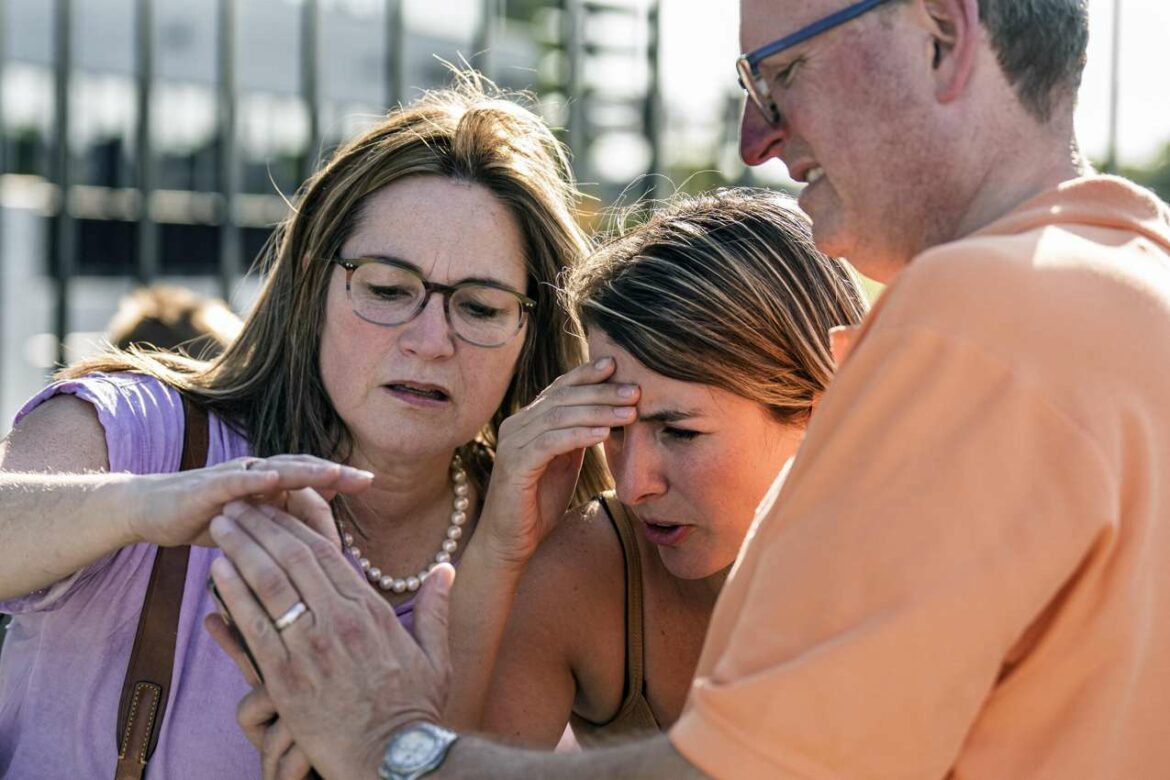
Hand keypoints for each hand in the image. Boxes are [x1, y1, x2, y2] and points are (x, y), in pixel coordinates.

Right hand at [127, 455, 371, 547]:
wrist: (149, 512)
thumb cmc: (202, 518)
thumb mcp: (249, 523)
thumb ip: (279, 521)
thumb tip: (315, 526)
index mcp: (267, 484)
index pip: (310, 479)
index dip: (340, 479)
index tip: (372, 483)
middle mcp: (254, 474)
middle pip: (302, 470)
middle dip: (336, 473)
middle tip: (367, 478)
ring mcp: (231, 478)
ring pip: (274, 471)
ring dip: (306, 471)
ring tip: (335, 472)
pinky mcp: (206, 488)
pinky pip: (233, 482)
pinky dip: (254, 479)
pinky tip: (274, 479)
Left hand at [205, 501, 453, 779]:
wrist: (392, 760)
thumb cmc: (413, 709)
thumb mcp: (435, 654)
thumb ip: (435, 607)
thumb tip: (445, 568)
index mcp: (370, 611)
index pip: (326, 553)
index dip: (296, 524)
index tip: (277, 506)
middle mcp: (339, 621)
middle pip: (292, 558)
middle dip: (261, 525)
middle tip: (237, 503)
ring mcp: (310, 649)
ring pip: (269, 584)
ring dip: (241, 549)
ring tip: (221, 525)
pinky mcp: (286, 679)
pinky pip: (255, 626)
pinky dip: (234, 594)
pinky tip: (218, 572)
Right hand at [482, 357, 638, 566]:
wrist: (511, 542)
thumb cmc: (539, 503)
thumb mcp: (564, 462)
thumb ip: (577, 436)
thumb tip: (606, 413)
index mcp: (528, 421)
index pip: (559, 388)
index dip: (587, 374)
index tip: (616, 365)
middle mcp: (516, 425)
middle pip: (562, 397)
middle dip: (601, 392)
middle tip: (635, 390)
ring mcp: (513, 444)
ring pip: (559, 416)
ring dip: (598, 412)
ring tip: (629, 411)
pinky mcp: (515, 465)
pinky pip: (551, 442)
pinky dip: (579, 434)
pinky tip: (603, 433)